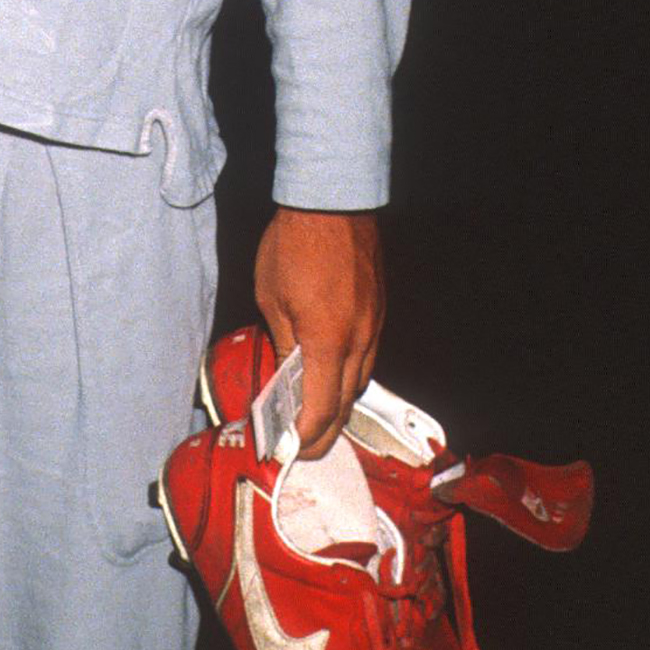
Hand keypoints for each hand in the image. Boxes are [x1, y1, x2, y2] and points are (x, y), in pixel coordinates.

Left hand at [254, 206, 384, 458]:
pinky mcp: (378, 310)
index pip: (321, 407)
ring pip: (360, 380)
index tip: (292, 449)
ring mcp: (374, 325)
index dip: (307, 435)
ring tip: (318, 416)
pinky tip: (333, 374)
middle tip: (307, 448)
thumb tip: (286, 372)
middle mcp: (359, 340)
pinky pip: (367, 355)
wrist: (333, 200)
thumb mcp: (271, 297)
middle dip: (326, 432)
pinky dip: (350, 374)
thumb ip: (284, 341)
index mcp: (328, 342)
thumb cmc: (295, 244)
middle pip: (346, 402)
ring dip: (340, 403)